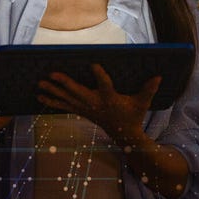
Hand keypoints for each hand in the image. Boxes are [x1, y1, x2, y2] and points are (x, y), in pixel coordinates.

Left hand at [37, 64, 159, 146]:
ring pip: (67, 99)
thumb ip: (148, 89)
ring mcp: (86, 109)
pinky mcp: (81, 111)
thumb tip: (159, 76)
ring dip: (52, 92)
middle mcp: (95, 104)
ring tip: (39, 84)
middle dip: (64, 84)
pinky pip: (63, 106)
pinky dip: (51, 101)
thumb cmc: (133, 115)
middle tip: (51, 74)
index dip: (99, 75)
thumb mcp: (143, 103)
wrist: (123, 134)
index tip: (94, 64)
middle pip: (78, 92)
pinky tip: (39, 96)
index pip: (105, 85)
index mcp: (110, 99)